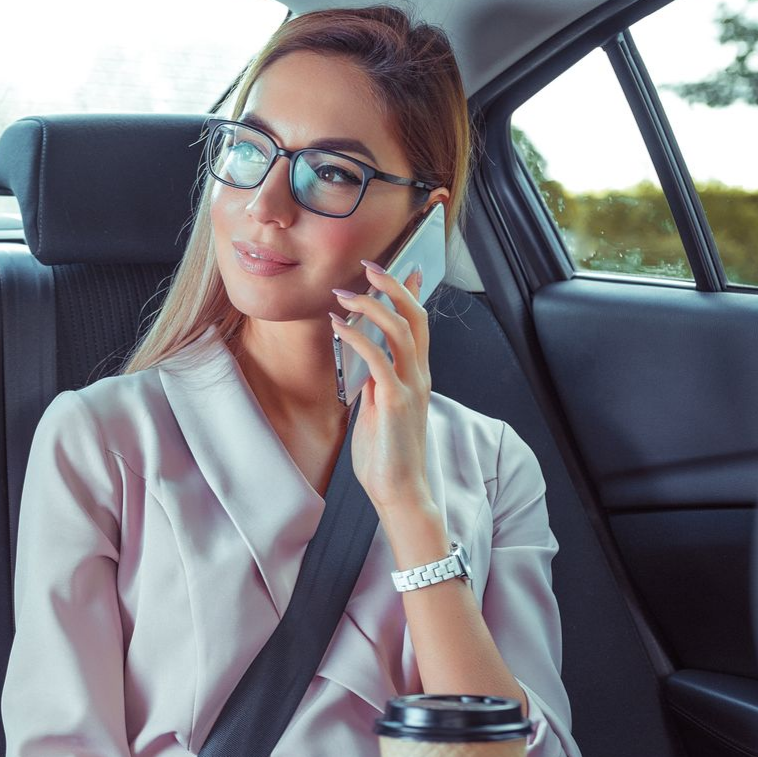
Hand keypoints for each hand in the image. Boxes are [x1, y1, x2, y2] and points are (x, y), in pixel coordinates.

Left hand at [330, 261, 432, 513]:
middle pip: (415, 317)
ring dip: (372, 306)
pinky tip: (337, 326)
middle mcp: (419, 376)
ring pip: (401, 330)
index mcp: (417, 377)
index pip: (419, 324)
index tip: (403, 266)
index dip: (412, 293)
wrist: (400, 490)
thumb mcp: (380, 410)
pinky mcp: (395, 401)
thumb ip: (377, 384)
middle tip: (370, 266)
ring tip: (344, 295)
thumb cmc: (387, 455)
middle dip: (394, 286)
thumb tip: (365, 363)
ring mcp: (410, 388)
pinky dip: (357, 337)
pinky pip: (378, 359)